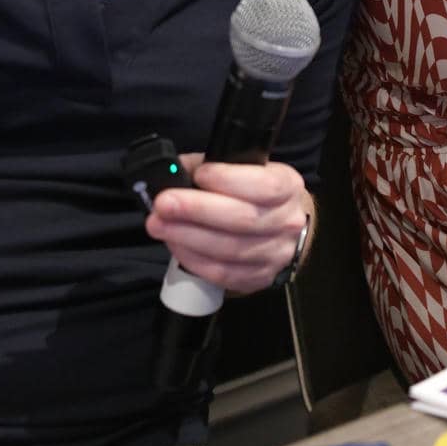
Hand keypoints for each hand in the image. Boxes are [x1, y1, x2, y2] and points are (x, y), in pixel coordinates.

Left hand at [144, 156, 309, 293]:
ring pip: (229, 249)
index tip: (200, 175)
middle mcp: (287, 222)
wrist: (279, 226)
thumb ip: (210, 167)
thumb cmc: (253, 192)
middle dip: (197, 210)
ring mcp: (275, 254)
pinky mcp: (258, 278)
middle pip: (243, 220)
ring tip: (159, 224)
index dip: (230, 180)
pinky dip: (193, 258)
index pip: (265, 185)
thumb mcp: (242, 169)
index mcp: (287, 186)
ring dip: (187, 236)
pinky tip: (175, 244)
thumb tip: (174, 172)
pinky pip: (221, 273)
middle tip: (164, 204)